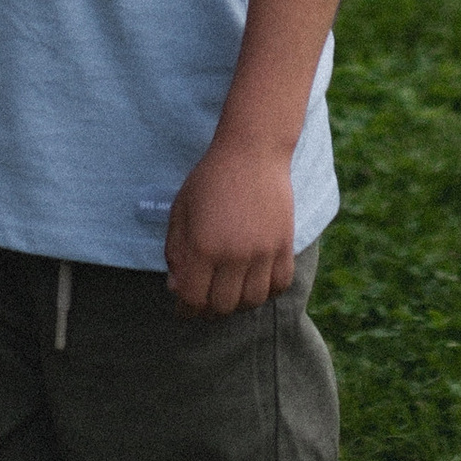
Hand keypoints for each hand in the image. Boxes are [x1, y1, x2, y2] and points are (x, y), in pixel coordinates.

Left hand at [164, 131, 293, 315]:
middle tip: (206, 301)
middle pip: (223, 306)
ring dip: (239, 303)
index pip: (193, 298)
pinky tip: (256, 281)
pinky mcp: (284, 245)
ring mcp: (263, 251)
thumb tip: (175, 287)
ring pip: (253, 300)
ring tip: (231, 292)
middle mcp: (234, 254)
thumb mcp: (180, 210)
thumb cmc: (210, 179)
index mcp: (204, 246)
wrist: (252, 152)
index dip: (186, 309)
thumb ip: (175, 251)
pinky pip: (280, 285)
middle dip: (209, 309)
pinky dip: (268, 290)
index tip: (184, 308)